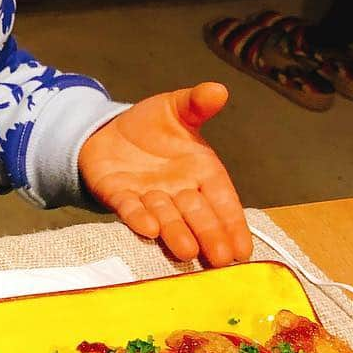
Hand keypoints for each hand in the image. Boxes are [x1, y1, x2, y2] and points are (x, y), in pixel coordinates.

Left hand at [78, 82, 251, 266]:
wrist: (107, 130)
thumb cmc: (151, 125)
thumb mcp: (176, 108)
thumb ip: (196, 103)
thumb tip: (218, 90)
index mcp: (201, 170)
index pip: (222, 198)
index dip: (233, 222)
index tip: (245, 249)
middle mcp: (178, 189)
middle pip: (197, 214)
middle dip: (209, 235)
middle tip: (221, 262)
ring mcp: (147, 195)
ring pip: (166, 216)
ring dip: (176, 233)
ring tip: (188, 252)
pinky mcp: (117, 193)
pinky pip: (129, 207)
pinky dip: (138, 217)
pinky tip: (148, 230)